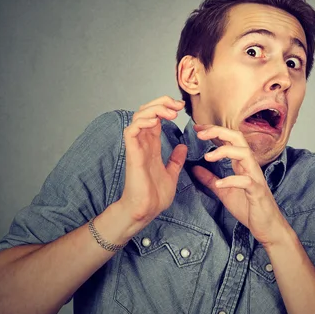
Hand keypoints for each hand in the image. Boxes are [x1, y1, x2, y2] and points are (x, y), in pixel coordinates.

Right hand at [117, 96, 187, 231]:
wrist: (146, 211)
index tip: (181, 106)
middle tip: (177, 104)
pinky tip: (156, 122)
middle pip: (146, 111)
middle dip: (161, 102)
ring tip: (170, 112)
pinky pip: (131, 130)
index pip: (155, 117)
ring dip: (154, 109)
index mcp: (152, 145)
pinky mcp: (132, 153)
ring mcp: (136, 147)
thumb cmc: (154, 196)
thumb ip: (175, 159)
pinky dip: (142, 121)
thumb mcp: (171, 174)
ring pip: (138, 116)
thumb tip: (182, 147)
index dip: (166, 107)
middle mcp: (143, 143)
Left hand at [191, 125, 289, 245]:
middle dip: (219, 132)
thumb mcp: (224, 192)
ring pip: (244, 153)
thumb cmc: (249, 207)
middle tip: (200, 133)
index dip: (214, 131)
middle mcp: (250, 166)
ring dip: (225, 151)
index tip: (197, 128)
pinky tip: (219, 184)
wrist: (268, 227)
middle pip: (238, 138)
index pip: (229, 139)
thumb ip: (210, 179)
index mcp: (242, 163)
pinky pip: (246, 181)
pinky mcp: (257, 191)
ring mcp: (255, 177)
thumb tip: (194, 167)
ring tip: (208, 157)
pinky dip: (232, 180)